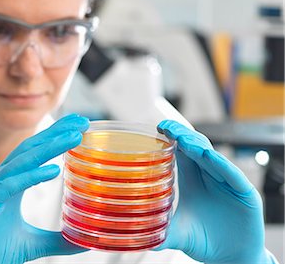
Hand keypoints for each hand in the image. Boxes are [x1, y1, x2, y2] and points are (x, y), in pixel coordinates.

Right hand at [0, 114, 89, 263]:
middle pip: (31, 149)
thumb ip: (56, 240)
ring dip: (49, 146)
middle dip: (56, 133)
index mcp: (11, 185)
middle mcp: (0, 181)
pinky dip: (31, 176)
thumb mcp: (31, 244)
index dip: (55, 138)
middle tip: (81, 120)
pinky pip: (9, 185)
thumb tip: (83, 242)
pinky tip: (53, 169)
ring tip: (73, 137)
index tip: (78, 126)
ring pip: (22, 161)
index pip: (35, 154)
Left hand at [155, 120, 274, 263]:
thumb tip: (133, 232)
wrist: (232, 258)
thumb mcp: (177, 233)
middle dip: (181, 135)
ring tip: (182, 139)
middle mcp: (209, 175)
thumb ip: (158, 230)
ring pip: (212, 156)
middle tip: (166, 128)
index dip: (171, 137)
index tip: (158, 128)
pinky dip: (221, 164)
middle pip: (195, 147)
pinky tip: (207, 156)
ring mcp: (227, 182)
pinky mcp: (245, 193)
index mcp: (191, 178)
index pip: (181, 150)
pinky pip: (232, 174)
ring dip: (196, 145)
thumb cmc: (204, 240)